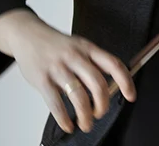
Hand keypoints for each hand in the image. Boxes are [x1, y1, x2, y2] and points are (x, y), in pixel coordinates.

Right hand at [5, 12, 135, 133]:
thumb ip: (93, 63)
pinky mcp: (42, 79)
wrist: (27, 34)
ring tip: (85, 123)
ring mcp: (58, 67)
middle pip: (97, 83)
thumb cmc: (55, 45)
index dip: (126, 82)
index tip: (131, 96)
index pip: (113, 64)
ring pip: (79, 96)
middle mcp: (75, 56)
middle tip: (100, 113)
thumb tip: (112, 86)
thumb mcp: (78, 46)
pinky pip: (56, 103)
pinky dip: (64, 118)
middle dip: (102, 104)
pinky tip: (68, 124)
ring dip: (85, 115)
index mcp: (87, 48)